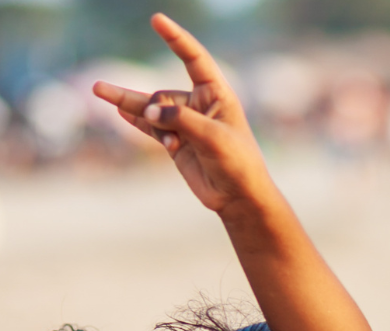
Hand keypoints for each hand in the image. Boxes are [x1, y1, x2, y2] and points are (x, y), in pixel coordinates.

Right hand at [92, 14, 270, 213]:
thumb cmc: (237, 163)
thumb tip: (146, 111)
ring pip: (152, 110)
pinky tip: (118, 109)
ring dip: (131, 105)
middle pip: (164, 96)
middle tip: (172, 136)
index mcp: (217, 95)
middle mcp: (199, 105)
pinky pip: (150, 126)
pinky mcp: (175, 141)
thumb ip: (179, 119)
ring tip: (97, 90)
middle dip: (159, 112)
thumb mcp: (212, 137)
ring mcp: (185, 123)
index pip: (194, 59)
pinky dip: (135, 120)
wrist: (239, 197)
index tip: (157, 19)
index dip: (176, 39)